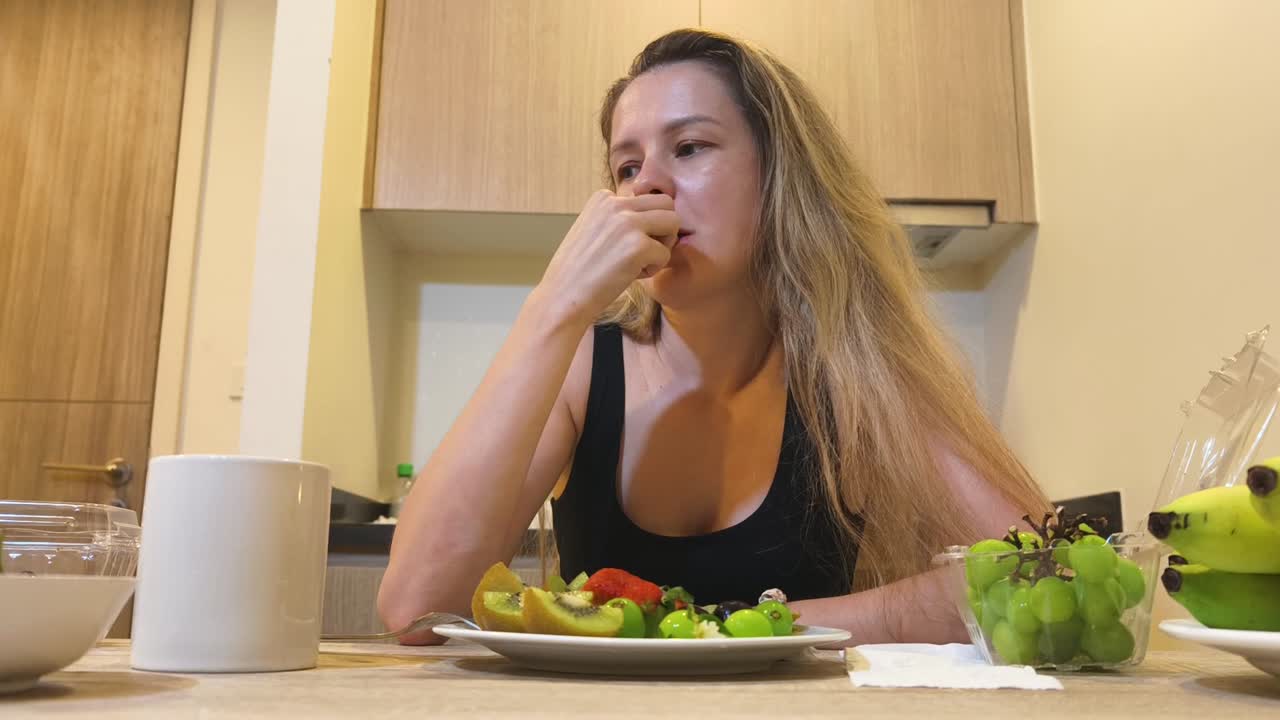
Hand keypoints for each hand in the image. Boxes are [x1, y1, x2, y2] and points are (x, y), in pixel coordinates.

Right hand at [537, 190, 678, 326]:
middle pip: (666, 204)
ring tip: (640, 263)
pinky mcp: (638, 246)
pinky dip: (653, 269)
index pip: (645, 199)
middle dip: (664, 228)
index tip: (622, 245)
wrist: (563, 297)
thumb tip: (653, 216)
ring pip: (673, 222)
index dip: (643, 224)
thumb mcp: (593, 229)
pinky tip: (631, 276)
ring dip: (663, 245)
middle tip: (646, 252)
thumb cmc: (578, 271)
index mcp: (603, 197)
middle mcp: (615, 203)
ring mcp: (628, 223)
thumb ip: (617, 218)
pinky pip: (666, 254)